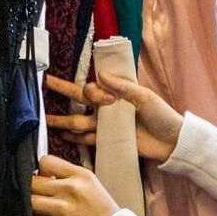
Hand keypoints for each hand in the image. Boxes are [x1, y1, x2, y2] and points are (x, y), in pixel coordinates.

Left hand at [31, 154, 120, 215]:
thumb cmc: (104, 213)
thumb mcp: (92, 186)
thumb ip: (69, 179)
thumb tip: (42, 176)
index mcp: (81, 175)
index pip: (46, 162)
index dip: (41, 171)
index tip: (44, 179)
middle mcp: (71, 189)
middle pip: (33, 182)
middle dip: (33, 189)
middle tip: (41, 197)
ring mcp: (62, 209)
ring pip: (29, 201)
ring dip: (32, 206)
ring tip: (42, 211)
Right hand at [44, 71, 183, 161]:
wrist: (172, 142)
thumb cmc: (162, 116)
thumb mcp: (145, 97)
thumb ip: (122, 87)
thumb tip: (101, 74)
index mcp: (117, 94)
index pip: (93, 89)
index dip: (93, 93)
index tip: (108, 100)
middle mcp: (108, 108)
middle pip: (79, 100)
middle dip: (61, 93)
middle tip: (44, 87)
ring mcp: (107, 125)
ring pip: (79, 121)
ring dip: (62, 122)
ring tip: (45, 121)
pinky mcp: (109, 140)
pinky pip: (89, 139)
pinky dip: (76, 139)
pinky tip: (63, 138)